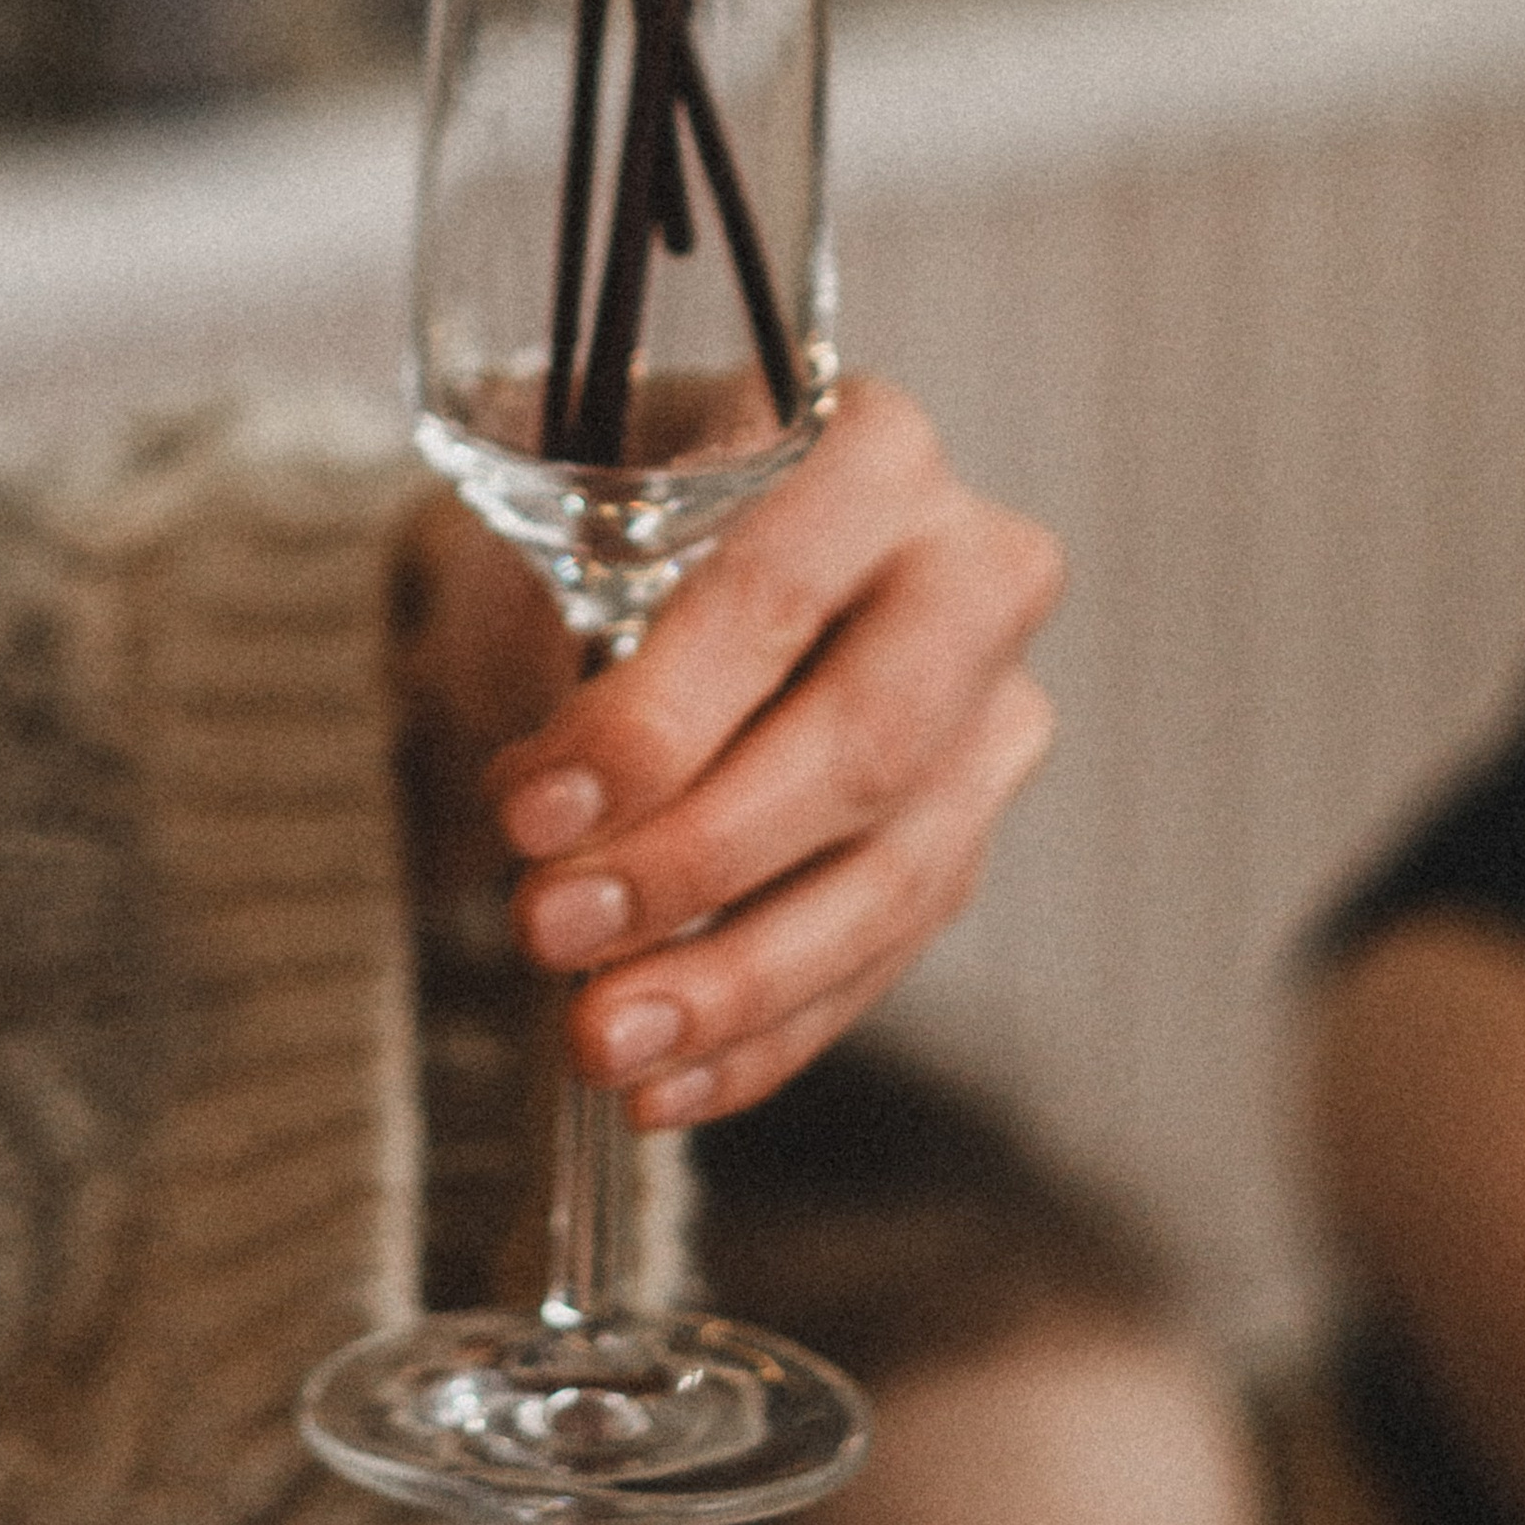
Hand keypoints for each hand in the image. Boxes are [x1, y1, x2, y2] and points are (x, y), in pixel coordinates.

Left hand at [446, 377, 1061, 1124]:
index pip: (774, 593)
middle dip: (700, 860)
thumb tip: (548, 805)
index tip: (532, 812)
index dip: (655, 720)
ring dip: (734, 980)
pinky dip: (769, 1031)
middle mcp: (968, 567)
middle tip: (552, 930)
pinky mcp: (973, 828)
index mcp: (867, 444)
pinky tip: (671, 1080)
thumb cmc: (601, 514)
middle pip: (867, 743)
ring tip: (601, 1040)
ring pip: (894, 874)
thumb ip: (557, 631)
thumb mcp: (555, 521)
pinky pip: (887, 954)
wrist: (640, 545)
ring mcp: (992, 709)